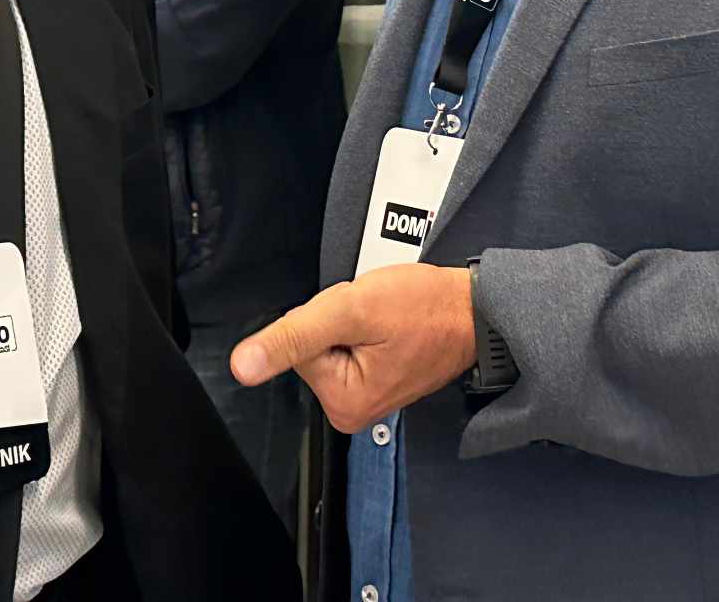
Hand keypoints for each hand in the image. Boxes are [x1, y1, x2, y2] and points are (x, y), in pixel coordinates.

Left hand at [230, 264, 475, 432]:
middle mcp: (353, 410)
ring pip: (331, 340)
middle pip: (312, 346)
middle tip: (375, 316)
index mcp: (343, 403)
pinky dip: (366, 324)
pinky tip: (390, 325)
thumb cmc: (428, 309)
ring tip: (386, 320)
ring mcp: (366, 395)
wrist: (475, 308)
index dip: (324, 318)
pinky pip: (350, 342)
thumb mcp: (350, 310)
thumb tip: (243, 366)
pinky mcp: (377, 377)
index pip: (297, 346)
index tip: (359, 316)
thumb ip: (292, 336)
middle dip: (339, 319)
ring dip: (353, 319)